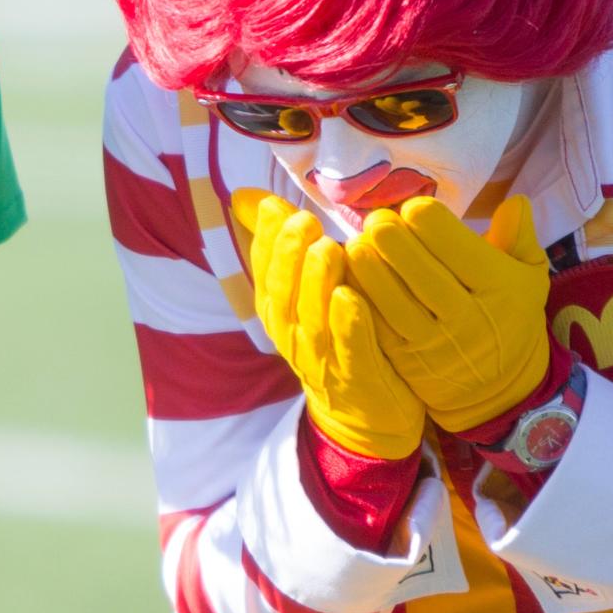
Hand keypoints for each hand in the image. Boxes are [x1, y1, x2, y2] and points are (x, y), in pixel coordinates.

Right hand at [231, 190, 424, 460]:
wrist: (366, 416)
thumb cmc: (337, 341)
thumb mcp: (305, 292)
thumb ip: (281, 246)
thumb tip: (246, 196)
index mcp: (279, 312)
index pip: (264, 271)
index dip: (267, 240)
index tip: (278, 207)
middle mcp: (293, 336)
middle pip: (282, 293)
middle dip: (289, 255)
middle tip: (305, 221)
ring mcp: (322, 360)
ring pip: (311, 320)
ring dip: (315, 283)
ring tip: (327, 249)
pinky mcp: (355, 379)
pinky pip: (348, 349)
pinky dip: (346, 324)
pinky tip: (350, 298)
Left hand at [343, 194, 551, 432]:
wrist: (500, 390)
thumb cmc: (509, 317)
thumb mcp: (529, 278)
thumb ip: (520, 238)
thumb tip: (515, 200)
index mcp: (498, 287)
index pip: (454, 245)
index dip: (426, 219)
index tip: (412, 209)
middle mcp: (468, 317)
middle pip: (420, 270)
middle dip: (392, 237)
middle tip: (375, 220)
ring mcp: (435, 343)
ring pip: (394, 300)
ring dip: (369, 268)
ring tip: (356, 244)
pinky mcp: (408, 362)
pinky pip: (378, 328)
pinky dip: (360, 301)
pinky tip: (347, 278)